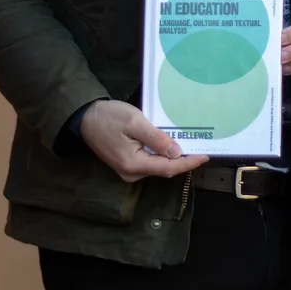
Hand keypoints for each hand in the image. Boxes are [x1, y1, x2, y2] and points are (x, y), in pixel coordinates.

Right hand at [79, 99, 208, 182]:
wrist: (85, 117)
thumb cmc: (109, 117)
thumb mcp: (135, 122)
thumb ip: (156, 138)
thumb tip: (177, 153)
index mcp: (134, 164)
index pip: (168, 168)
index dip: (188, 163)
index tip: (205, 156)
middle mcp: (131, 173)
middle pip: (164, 169)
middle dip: (183, 161)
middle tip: (202, 148)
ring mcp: (128, 170)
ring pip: (157, 166)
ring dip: (173, 158)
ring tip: (191, 145)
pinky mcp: (126, 164)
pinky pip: (149, 162)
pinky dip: (162, 155)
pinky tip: (171, 145)